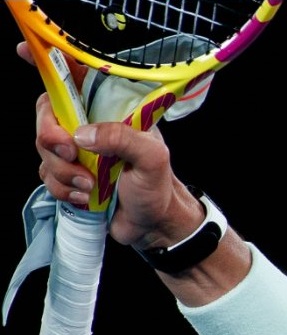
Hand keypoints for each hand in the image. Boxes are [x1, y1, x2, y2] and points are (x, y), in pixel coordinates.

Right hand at [18, 41, 198, 250]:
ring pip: (43, 149)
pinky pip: (46, 176)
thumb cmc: (159, 187)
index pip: (77, 77)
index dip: (49, 63)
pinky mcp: (68, 175)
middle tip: (73, 155)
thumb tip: (82, 134)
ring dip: (64, 172)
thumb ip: (122, 138)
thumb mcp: (152, 158)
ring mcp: (77, 151)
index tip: (23, 52)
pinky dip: (63, 189)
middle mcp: (90, 125)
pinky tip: (86, 197)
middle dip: (51, 136)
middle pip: (47, 114)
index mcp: (111, 111)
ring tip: (92, 186)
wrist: (154, 225)